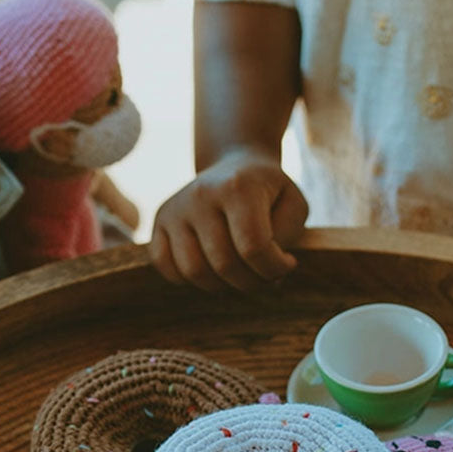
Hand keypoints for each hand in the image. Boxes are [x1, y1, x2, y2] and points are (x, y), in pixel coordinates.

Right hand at [149, 148, 307, 291]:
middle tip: (265, 275)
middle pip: (223, 264)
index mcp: (237, 186)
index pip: (253, 247)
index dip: (274, 268)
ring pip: (192, 271)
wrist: (234, 165)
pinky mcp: (158, 222)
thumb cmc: (268, 192)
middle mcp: (200, 195)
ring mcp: (175, 209)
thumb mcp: (293, 204)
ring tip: (240, 275)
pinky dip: (187, 279)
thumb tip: (268, 269)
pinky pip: (165, 266)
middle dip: (251, 281)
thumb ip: (288, 235)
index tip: (287, 264)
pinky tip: (211, 270)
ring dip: (221, 286)